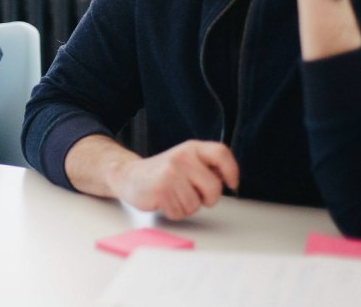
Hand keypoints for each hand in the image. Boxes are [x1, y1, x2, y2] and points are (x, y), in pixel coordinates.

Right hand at [109, 140, 238, 219]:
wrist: (129, 176)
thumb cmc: (162, 173)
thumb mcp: (186, 161)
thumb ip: (206, 167)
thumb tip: (227, 178)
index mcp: (191, 148)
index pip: (221, 153)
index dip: (232, 170)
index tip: (231, 184)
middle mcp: (182, 157)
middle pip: (214, 187)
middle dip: (208, 199)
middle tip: (194, 195)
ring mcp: (171, 172)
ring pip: (196, 204)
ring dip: (186, 207)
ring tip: (174, 196)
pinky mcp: (161, 189)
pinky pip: (180, 212)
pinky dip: (174, 212)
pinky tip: (164, 201)